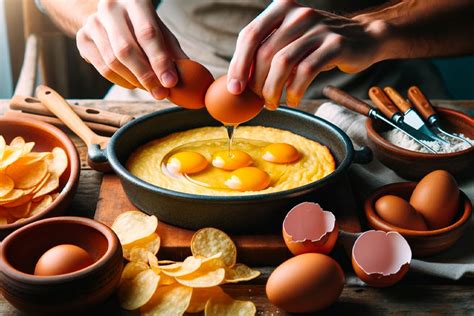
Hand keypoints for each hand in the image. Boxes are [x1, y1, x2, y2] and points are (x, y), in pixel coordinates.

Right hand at [76, 0, 187, 98]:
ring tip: (150, 88)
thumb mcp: (163, 34)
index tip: (171, 82)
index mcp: (135, 1)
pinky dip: (121, 81)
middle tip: (161, 93)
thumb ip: (174, 53)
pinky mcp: (82, 38)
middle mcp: (111, 8)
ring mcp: (93, 22)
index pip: (147, 33)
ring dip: (134, 81)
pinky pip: (102, 69)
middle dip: (146, 76)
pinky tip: (134, 83)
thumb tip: (190, 77)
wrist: (112, 18)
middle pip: (126, 50)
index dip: (160, 61)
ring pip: (113, 62)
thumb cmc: (143, 26)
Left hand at [228, 0, 387, 107]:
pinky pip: (306, 71)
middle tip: (260, 100)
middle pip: (265, 52)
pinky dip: (295, 90)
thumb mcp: (289, 40)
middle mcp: (298, 13)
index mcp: (281, 8)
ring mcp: (318, 27)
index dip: (238, 64)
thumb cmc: (316, 45)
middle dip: (257, 83)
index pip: (250, 35)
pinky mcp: (336, 44)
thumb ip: (265, 52)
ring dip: (273, 89)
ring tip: (274, 103)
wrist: (363, 38)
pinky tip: (294, 99)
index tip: (235, 89)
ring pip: (283, 63)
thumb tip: (237, 82)